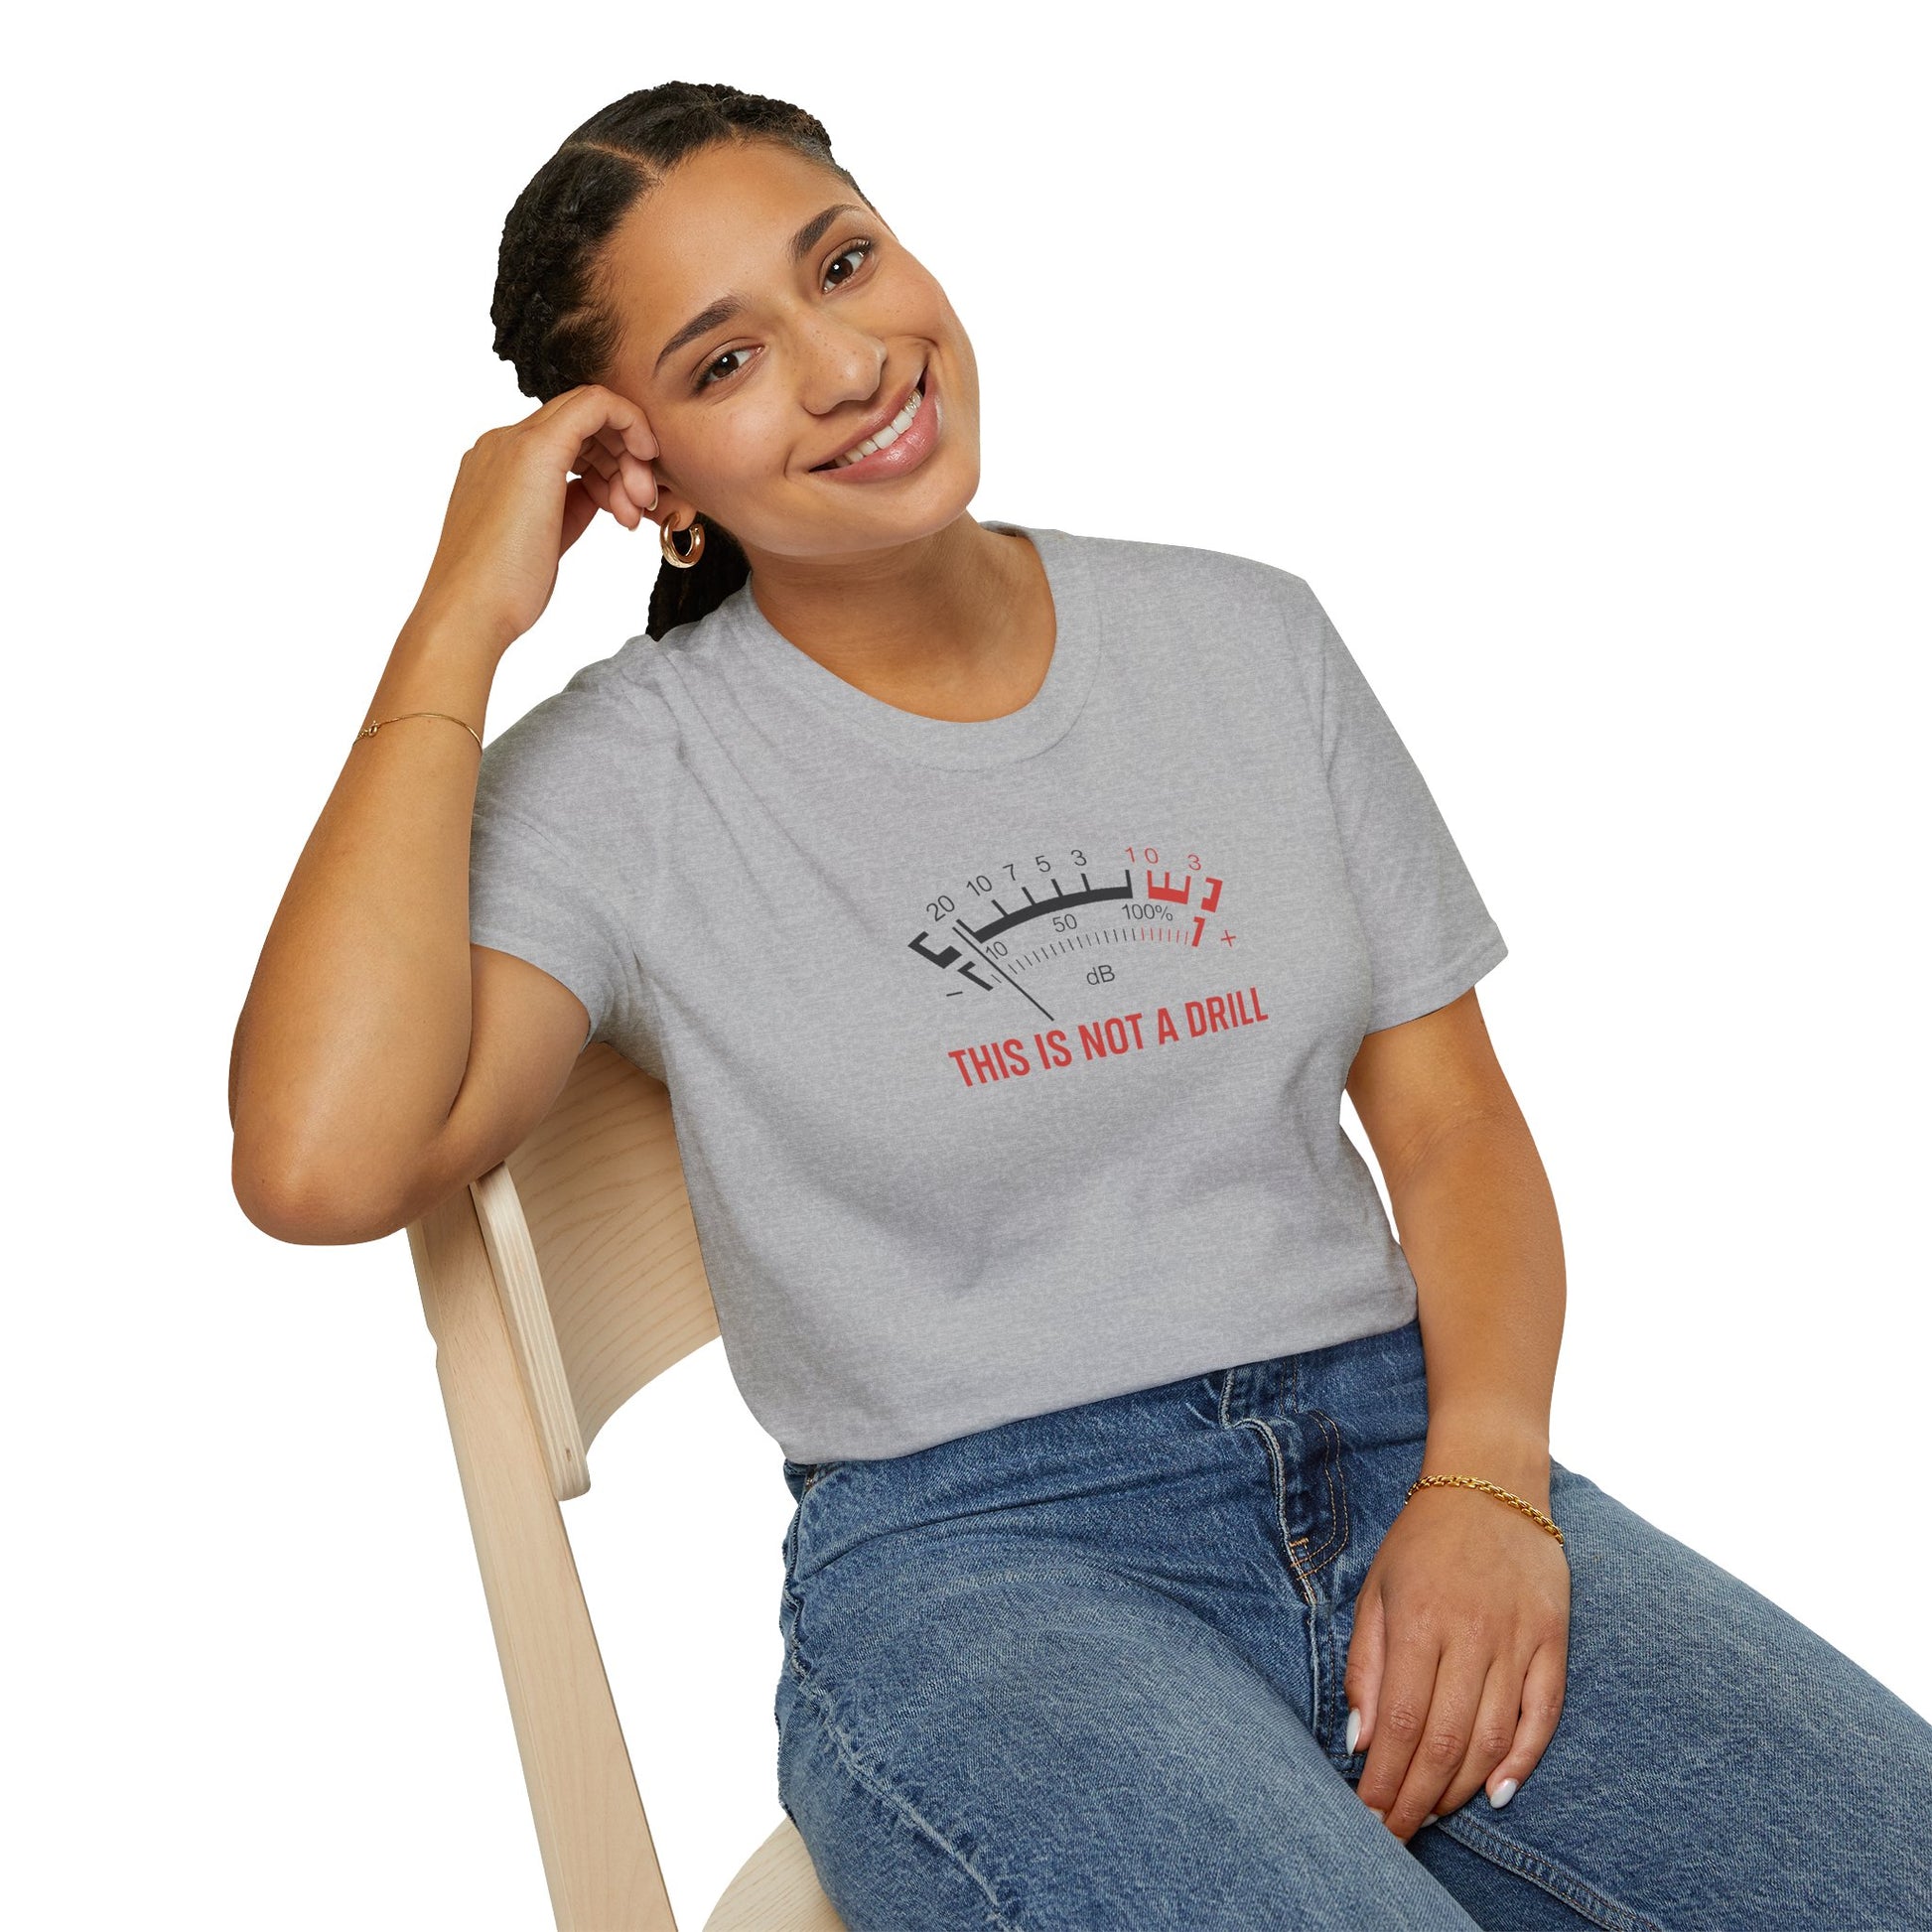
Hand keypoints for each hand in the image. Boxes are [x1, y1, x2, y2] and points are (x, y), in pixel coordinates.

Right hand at [410, 383, 659, 658]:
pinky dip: (631, 424)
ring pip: (591, 413)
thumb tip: (601, 491)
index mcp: (499, 464)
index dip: (607, 464)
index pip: (567, 439)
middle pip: (581, 424)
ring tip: (634, 512)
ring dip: (628, 457)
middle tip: (640, 506)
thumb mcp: (547, 537)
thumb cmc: (503, 591)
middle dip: (623, 459)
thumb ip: (570, 505)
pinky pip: (596, 405)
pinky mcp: (535, 449)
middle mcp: (502, 443)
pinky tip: (645, 459)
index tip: (627, 503)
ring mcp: (514, 442)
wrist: (470, 610)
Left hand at [1344, 1478, 1570, 1839]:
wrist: (1491, 1482)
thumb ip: (1366, 1666)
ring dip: (1461, 1788)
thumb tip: (1361, 1741)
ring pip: (1493, 1738)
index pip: (1401, 1723)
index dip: (1385, 1780)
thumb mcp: (1377, 1590)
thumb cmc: (1422, 1540)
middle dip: (1417, 1799)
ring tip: (1433, 1814)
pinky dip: (1523, 1760)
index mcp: (1419, 1620)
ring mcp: (1518, 1638)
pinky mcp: (1554, 1639)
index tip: (1368, 1817)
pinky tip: (1497, 1793)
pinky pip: (1543, 1714)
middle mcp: (1471, 1634)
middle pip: (1445, 1741)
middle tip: (1397, 1835)